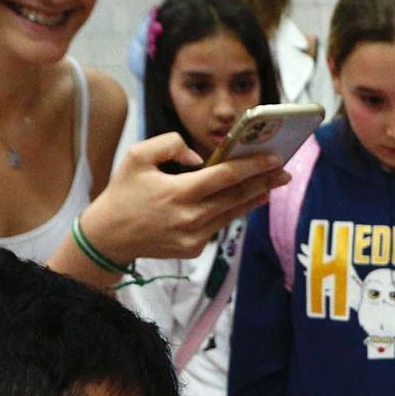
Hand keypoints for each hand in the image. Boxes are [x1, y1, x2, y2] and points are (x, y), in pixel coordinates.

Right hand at [86, 133, 289, 264]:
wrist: (108, 237)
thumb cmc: (123, 193)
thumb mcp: (137, 157)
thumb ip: (170, 145)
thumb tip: (199, 158)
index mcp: (178, 193)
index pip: (225, 177)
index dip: (253, 166)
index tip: (274, 157)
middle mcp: (191, 218)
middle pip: (237, 196)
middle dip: (264, 182)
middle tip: (285, 171)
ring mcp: (194, 237)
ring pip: (233, 213)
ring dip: (255, 197)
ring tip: (273, 184)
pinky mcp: (194, 249)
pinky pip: (219, 225)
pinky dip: (234, 211)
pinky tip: (248, 200)